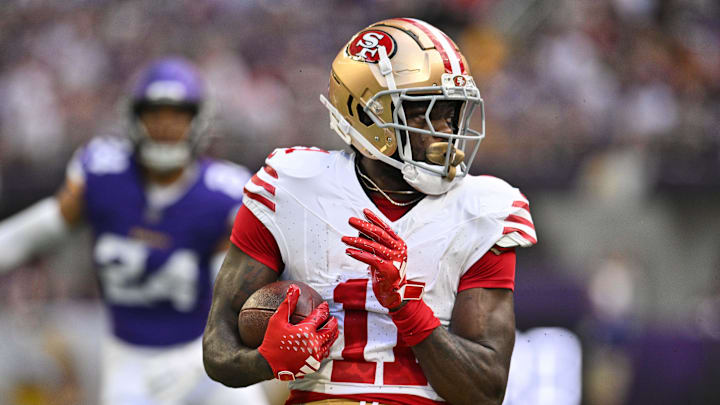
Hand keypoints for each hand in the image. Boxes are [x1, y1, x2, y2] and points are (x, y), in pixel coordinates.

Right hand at [257, 284, 338, 380]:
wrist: (268, 365)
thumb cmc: (271, 341)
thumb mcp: (277, 320)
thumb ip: (288, 303)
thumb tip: (294, 287)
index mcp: (306, 331)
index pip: (320, 316)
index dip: (324, 309)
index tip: (324, 305)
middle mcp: (314, 344)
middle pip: (330, 330)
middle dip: (333, 322)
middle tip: (333, 318)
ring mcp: (315, 356)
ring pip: (329, 343)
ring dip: (332, 335)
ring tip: (332, 330)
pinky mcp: (314, 365)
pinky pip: (324, 354)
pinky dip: (326, 347)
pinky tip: (324, 345)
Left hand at [342, 209, 439, 345]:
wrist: (395, 296)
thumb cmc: (387, 275)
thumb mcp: (382, 256)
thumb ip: (374, 244)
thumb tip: (360, 231)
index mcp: (400, 244)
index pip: (386, 228)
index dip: (374, 219)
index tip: (364, 211)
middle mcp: (399, 250)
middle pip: (379, 234)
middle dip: (363, 226)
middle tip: (350, 220)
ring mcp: (395, 260)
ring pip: (372, 246)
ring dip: (356, 241)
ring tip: (344, 238)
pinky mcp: (387, 270)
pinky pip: (370, 259)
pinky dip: (358, 254)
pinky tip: (348, 251)